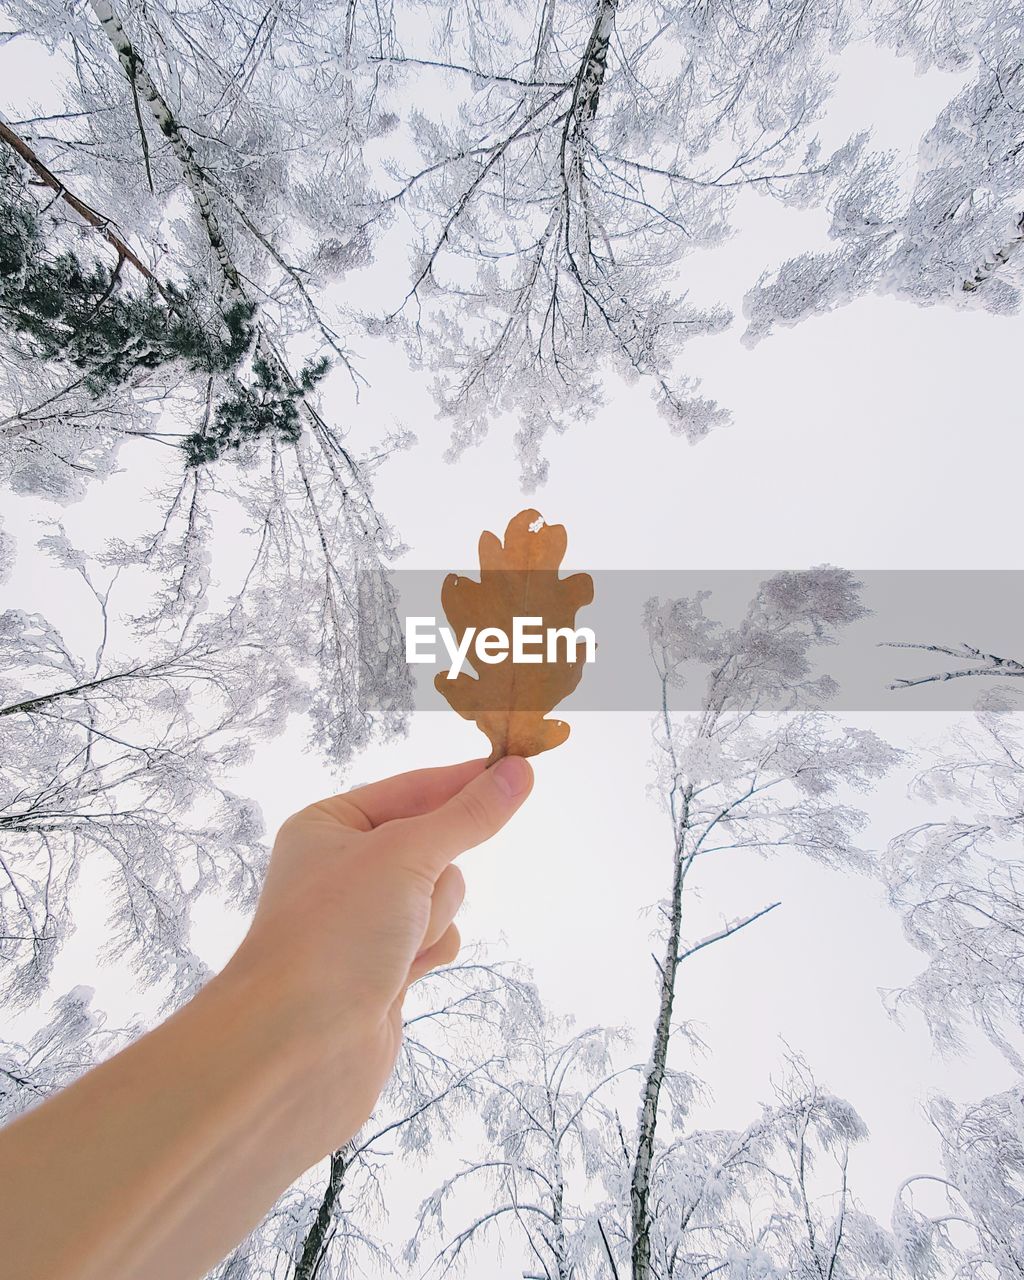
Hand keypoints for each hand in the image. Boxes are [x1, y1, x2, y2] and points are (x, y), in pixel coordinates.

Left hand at [223, 754, 533, 1162]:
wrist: (294, 1051)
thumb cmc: (334, 933)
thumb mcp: (406, 855)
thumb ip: (468, 815)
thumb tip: (519, 771)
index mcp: (329, 825)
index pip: (413, 787)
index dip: (463, 781)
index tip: (520, 764)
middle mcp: (343, 868)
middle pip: (433, 846)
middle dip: (434, 874)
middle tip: (411, 896)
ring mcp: (364, 921)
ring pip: (441, 895)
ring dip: (431, 918)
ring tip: (395, 948)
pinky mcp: (383, 968)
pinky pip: (436, 938)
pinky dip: (430, 953)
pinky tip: (401, 976)